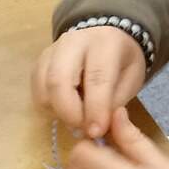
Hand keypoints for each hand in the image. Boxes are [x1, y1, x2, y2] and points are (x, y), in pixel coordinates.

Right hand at [32, 24, 148, 139]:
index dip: (95, 108)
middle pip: (58, 79)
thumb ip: (113, 103)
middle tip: (81, 129)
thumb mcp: (131, 80)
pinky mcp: (40, 61)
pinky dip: (48, 106)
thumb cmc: (123, 61)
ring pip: (42, 86)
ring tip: (75, 117)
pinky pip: (36, 89)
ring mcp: (52, 50)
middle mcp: (73, 42)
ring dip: (56, 110)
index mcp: (104, 43)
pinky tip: (65, 108)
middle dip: (68, 112)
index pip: (96, 78)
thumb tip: (93, 127)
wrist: (106, 36)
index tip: (96, 132)